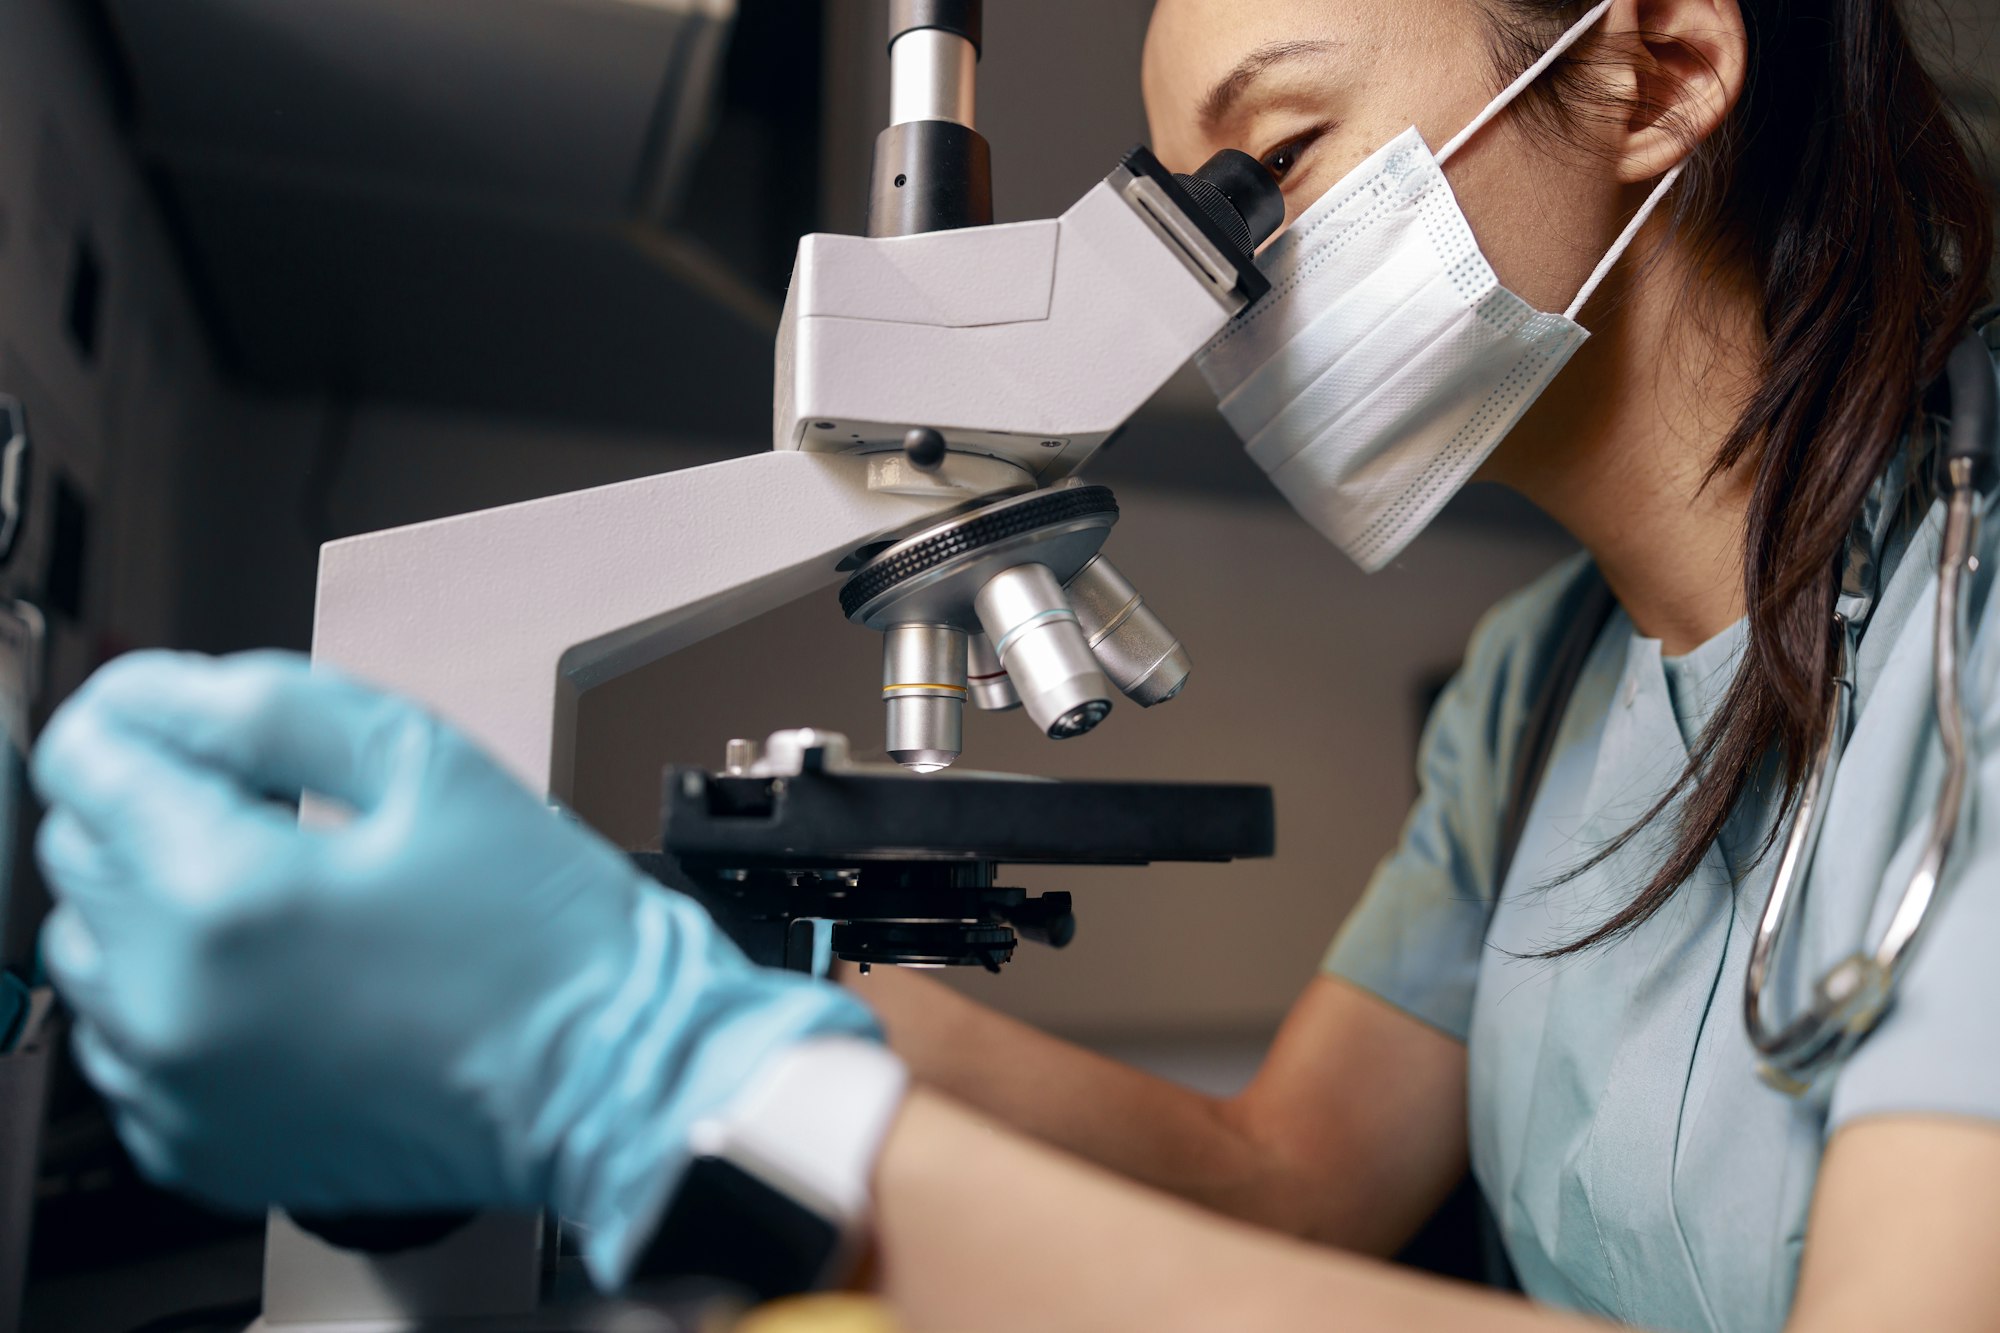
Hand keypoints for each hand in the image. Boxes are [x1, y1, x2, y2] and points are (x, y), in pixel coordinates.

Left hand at [32, 650, 882, 1282]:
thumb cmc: (542, 933)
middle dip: (153, 806)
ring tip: (282, 898)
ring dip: (157, 907)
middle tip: (269, 806)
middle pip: (76, 853)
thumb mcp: (424, 761)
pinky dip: (180, 1002)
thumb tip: (152, 692)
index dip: (138, 716)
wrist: (612, 1083)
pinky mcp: (196, 1149)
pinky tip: (282, 982)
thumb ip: (265, 704)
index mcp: (221, 894)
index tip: (192, 720)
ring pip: (91, 953)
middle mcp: (169, 1005)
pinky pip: (131, 1046)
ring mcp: (176, 1091)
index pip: (84, 759)